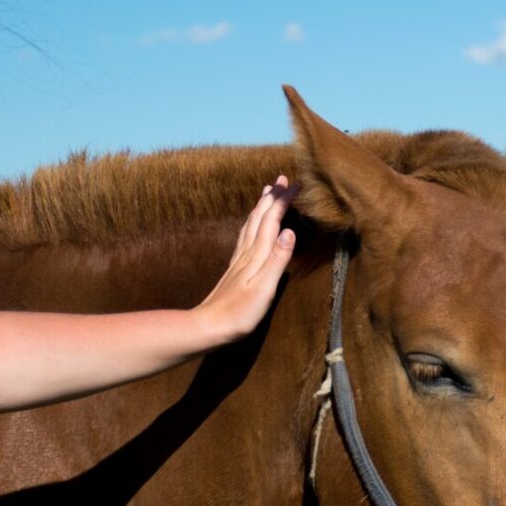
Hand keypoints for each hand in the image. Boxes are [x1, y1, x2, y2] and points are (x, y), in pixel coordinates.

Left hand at [194, 176, 297, 344]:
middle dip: (272, 196)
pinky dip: (252, 223)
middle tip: (282, 178)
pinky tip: (251, 226)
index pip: (272, 220)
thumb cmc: (239, 312)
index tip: (297, 183)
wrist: (209, 326)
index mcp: (256, 255)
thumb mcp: (264, 288)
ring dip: (261, 206)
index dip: (284, 201)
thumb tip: (290, 230)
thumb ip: (277, 259)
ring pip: (251, 224)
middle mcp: (246, 252)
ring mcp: (239, 260)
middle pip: (260, 217)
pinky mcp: (235, 269)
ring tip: (267, 193)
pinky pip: (245, 236)